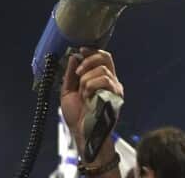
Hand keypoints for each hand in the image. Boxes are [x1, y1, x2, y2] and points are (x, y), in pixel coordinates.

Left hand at [61, 48, 123, 163]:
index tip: (81, 50)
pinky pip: (105, 80)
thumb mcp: (68, 91)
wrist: (81, 133)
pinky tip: (88, 96)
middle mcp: (110, 82)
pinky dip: (92, 86)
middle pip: (106, 58)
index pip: (102, 57)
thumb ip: (71, 74)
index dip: (92, 51)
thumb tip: (74, 56)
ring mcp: (114, 88)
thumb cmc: (77, 117)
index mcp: (100, 80)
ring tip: (83, 93)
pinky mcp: (116, 95)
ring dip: (87, 80)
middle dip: (89, 60)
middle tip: (78, 72)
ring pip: (102, 70)